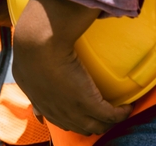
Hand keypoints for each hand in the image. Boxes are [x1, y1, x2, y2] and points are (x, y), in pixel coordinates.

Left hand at [11, 0, 131, 134]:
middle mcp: (50, 107)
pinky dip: (121, 113)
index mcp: (33, 93)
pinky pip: (111, 116)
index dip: (61, 115)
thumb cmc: (33, 33)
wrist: (39, 40)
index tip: (69, 110)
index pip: (48, 114)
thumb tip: (42, 28)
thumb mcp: (28, 42)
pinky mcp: (88, 104)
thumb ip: (34, 42)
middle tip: (100, 113)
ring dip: (106, 121)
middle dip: (86, 123)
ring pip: (93, 126)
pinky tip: (127, 106)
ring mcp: (70, 109)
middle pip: (73, 125)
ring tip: (116, 112)